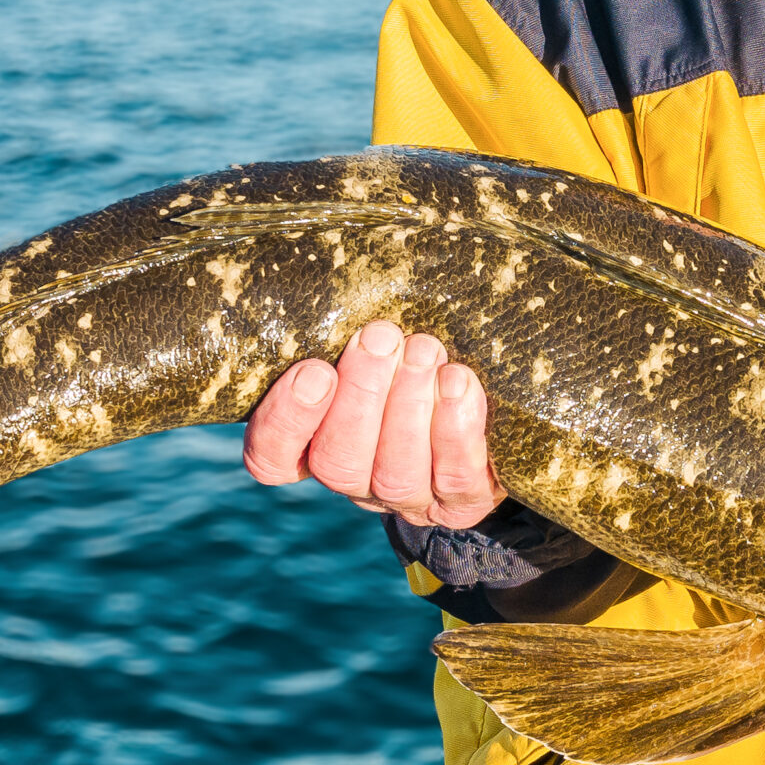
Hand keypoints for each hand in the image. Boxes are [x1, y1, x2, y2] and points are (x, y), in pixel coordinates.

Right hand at [242, 321, 504, 529]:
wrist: (491, 413)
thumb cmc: (413, 357)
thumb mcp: (375, 344)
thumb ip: (351, 329)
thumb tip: (340, 263)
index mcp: (316, 445)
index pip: (273, 458)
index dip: (286, 420)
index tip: (315, 368)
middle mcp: (357, 480)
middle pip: (337, 462)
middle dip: (361, 396)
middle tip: (382, 336)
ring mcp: (409, 498)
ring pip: (395, 474)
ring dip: (408, 407)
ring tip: (424, 350)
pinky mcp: (463, 502)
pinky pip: (455, 479)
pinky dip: (455, 428)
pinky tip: (458, 381)